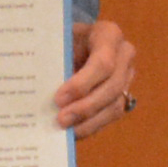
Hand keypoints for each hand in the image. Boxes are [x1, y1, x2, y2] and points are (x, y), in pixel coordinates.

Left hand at [48, 17, 141, 132]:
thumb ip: (54, 60)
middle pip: (112, 86)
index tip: (59, 99)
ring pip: (116, 104)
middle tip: (60, 120)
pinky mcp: (124, 94)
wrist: (76, 41)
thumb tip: (40, 88)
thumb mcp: (59, 40)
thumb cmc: (65, 39)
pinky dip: (93, 125)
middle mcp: (124, 54)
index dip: (82, 84)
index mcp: (108, 34)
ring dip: (90, 121)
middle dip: (86, 107)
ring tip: (66, 130)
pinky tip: (74, 132)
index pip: (103, 62)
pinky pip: (113, 114)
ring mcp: (127, 76)